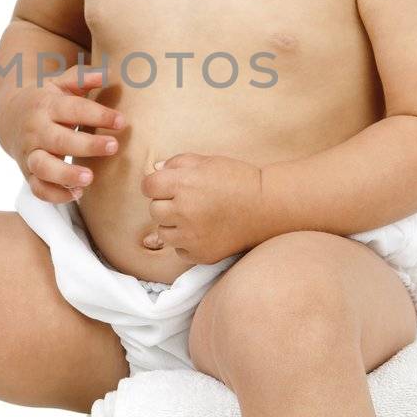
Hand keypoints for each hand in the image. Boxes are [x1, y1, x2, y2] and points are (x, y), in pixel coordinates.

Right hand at [8, 66, 126, 203]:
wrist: (11, 117)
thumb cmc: (46, 99)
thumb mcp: (60, 83)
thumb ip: (81, 78)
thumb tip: (106, 73)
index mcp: (45, 105)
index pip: (73, 109)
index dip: (98, 114)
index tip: (121, 121)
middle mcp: (35, 130)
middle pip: (59, 140)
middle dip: (87, 145)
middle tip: (113, 146)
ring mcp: (30, 154)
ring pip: (43, 168)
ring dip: (65, 175)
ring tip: (90, 178)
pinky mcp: (28, 173)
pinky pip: (38, 189)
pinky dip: (55, 195)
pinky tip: (78, 193)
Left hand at [140, 151, 265, 262]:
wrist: (267, 206)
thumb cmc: (238, 179)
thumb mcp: (207, 162)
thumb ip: (177, 163)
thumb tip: (155, 170)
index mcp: (183, 184)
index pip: (148, 186)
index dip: (156, 184)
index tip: (167, 186)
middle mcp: (184, 211)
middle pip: (154, 210)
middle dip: (166, 204)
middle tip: (186, 201)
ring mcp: (192, 236)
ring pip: (163, 233)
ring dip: (173, 225)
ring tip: (194, 217)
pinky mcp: (201, 254)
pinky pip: (179, 250)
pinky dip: (186, 243)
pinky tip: (202, 232)